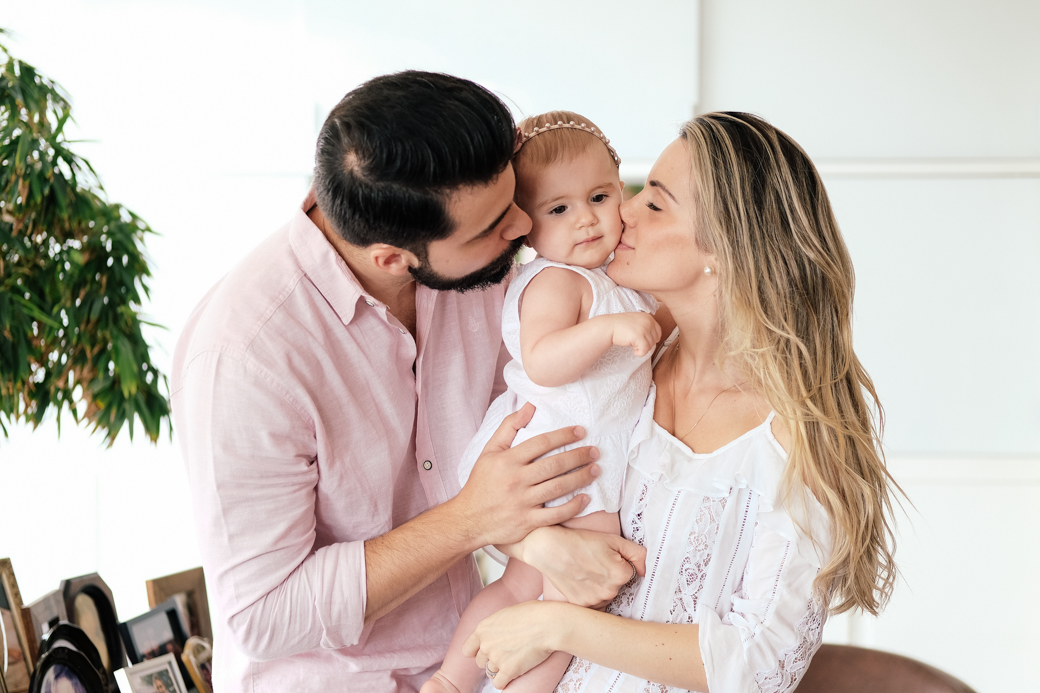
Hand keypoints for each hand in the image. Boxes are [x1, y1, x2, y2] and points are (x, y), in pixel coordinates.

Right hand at [453, 403, 600, 547]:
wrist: (468, 520)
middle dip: (578, 456)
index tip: (580, 431)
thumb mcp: (489, 451)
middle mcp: (516, 480)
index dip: (563, 435)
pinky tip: (586, 498)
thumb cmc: (481, 483)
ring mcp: (522, 502)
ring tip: (596, 470)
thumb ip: (509, 427)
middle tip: (594, 451)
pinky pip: (555, 515)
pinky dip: (573, 507)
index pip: (541, 443)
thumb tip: (530, 406)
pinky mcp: (527, 522)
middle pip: (554, 465)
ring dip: (580, 478)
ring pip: (558, 488)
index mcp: (507, 461)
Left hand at [462, 601, 561, 689]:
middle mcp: (486, 644)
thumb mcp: (506, 614)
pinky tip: (515, 673)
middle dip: (491, 660)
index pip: (467, 649)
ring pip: (491, 672)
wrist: (548, 624)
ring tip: (515, 660)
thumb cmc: (533, 614)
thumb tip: (496, 633)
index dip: (476, 652)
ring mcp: (496, 658)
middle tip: (507, 654)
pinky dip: (506, 681)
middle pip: (480, 662)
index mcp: (483, 628)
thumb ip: (495, 627)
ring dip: (501, 669)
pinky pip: (499, 684)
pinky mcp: (508, 670)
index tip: (486, 652)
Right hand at [517, 525, 645, 607]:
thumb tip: (643, 571)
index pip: (629, 574)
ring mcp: (594, 601)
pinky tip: (580, 583)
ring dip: (600, 588)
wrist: (549, 547)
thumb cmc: (580, 540)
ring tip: (585, 572)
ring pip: (605, 596)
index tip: (604, 557)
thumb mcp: (613, 539)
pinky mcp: (581, 606)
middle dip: (610, 577)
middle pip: (617, 586)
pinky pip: (593, 605)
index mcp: (621, 574)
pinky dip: (589, 596)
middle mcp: (609, 591)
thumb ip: (637, 553)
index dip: (618, 564)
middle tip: (593, 564)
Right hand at [610, 312, 661, 356]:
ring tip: (633, 344)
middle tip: (636, 343)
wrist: (609, 326)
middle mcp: (648, 321)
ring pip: (650, 346)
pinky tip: (634, 351)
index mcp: (648, 317)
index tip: (642, 340)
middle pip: (655, 339)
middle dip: (646, 344)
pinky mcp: (639, 336)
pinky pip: (645, 350)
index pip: (658, 332)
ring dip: (642, 348)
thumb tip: (656, 339)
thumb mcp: (637, 321)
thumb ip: (647, 327)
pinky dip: (640, 353)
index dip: (651, 339)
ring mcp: (644, 328)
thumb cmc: (621, 325)